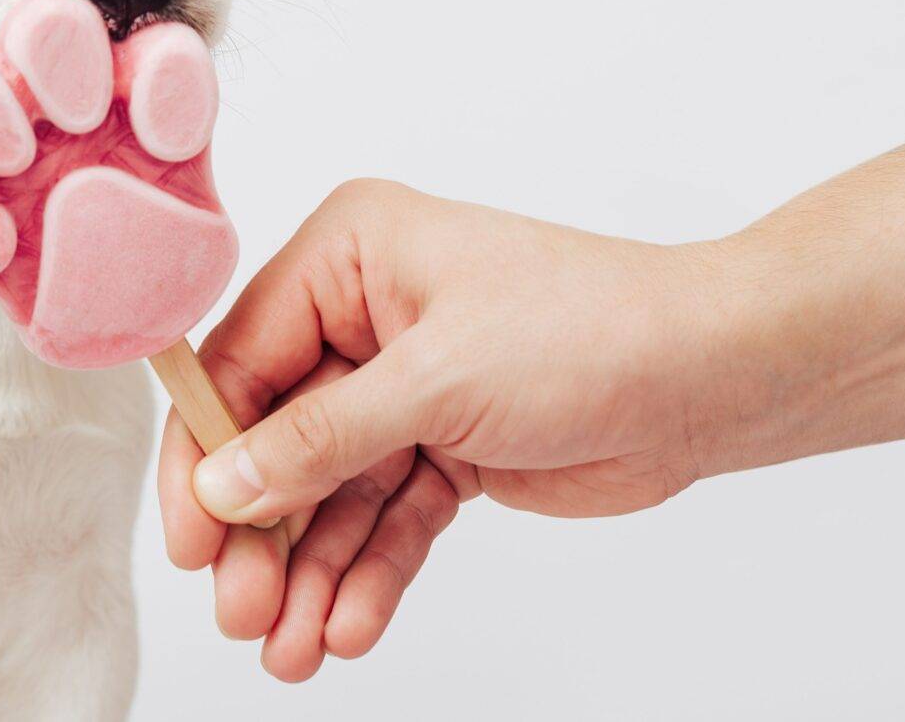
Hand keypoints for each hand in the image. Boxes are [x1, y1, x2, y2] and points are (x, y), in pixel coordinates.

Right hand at [157, 180, 717, 680]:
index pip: (241, 359)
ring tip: (292, 649)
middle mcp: (365, 316)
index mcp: (349, 255)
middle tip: (245, 614)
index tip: (191, 539)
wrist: (712, 376)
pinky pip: (385, 517)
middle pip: (276, 437)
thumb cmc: (590, 329)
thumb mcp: (438, 380)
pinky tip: (347, 626)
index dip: (208, 453)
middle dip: (263, 533)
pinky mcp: (446, 448)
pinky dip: (366, 573)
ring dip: (309, 571)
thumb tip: (224, 485)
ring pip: (329, 492)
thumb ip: (323, 438)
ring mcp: (405, 387)